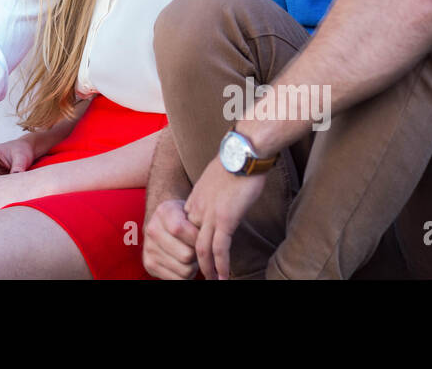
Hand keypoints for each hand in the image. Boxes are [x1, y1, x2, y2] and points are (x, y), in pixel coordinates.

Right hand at [143, 199, 201, 279]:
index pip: (180, 230)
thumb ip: (200, 221)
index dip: (198, 238)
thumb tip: (212, 241)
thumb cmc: (186, 217)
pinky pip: (178, 279)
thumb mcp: (192, 209)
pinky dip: (186, 275)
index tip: (204, 237)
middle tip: (200, 249)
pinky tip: (184, 263)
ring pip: (185, 270)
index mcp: (164, 212)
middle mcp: (152, 230)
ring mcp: (149, 249)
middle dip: (198, 255)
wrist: (164, 222)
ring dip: (194, 266)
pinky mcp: (149, 265)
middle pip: (186, 255)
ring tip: (193, 256)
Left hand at [184, 156, 267, 280]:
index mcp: (196, 198)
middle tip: (200, 272)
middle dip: (195, 259)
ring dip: (206, 268)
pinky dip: (220, 264)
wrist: (243, 153)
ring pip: (202, 248)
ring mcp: (210, 214)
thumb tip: (225, 195)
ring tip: (211, 280)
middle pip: (190, 240)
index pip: (188, 227)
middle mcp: (198, 208)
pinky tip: (222, 275)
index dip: (190, 242)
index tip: (197, 254)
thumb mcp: (218, 177)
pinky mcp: (225, 219)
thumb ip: (216, 191)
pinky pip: (219, 248)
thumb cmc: (236, 160)